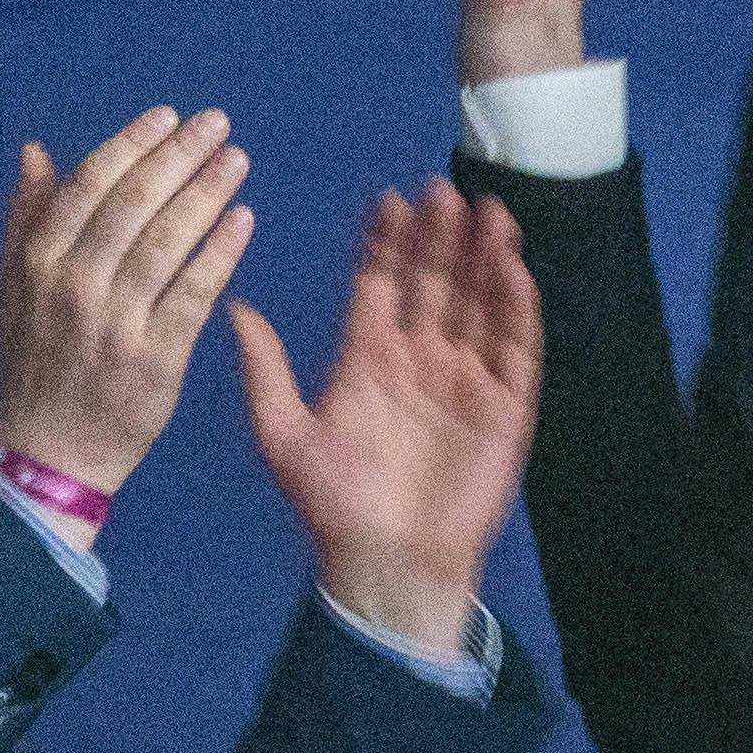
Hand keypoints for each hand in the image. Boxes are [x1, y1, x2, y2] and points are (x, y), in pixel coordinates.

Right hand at [0, 108, 257, 501]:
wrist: (49, 448)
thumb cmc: (35, 360)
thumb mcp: (11, 287)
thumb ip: (26, 217)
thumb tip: (37, 151)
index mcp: (36, 261)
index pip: (89, 187)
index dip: (130, 145)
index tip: (167, 116)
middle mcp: (73, 286)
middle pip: (132, 206)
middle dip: (177, 157)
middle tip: (217, 125)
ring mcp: (114, 323)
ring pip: (165, 244)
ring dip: (204, 195)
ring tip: (236, 160)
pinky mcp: (155, 359)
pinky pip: (193, 295)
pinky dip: (219, 254)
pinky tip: (243, 220)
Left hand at [231, 186, 536, 655]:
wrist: (387, 563)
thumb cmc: (333, 505)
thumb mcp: (282, 434)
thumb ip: (264, 371)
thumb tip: (235, 307)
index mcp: (368, 357)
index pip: (381, 283)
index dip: (387, 242)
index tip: (390, 198)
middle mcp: (420, 358)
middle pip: (436, 282)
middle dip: (441, 236)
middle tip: (442, 188)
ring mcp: (467, 381)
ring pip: (480, 304)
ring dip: (486, 259)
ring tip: (489, 212)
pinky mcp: (506, 408)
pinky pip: (516, 349)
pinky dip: (518, 310)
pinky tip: (515, 271)